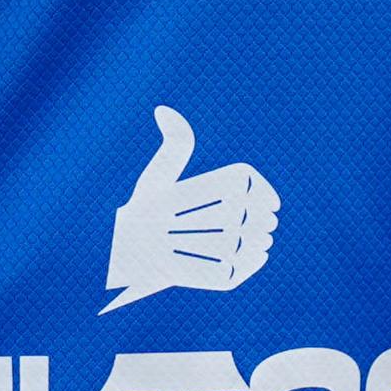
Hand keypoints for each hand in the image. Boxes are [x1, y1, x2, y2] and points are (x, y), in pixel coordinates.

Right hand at [102, 107, 278, 309]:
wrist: (119, 258)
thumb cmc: (145, 211)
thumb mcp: (155, 177)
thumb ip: (173, 146)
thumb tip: (165, 111)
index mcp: (165, 195)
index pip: (224, 187)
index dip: (257, 193)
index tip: (271, 203)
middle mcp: (162, 223)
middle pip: (232, 218)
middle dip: (260, 221)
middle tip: (270, 224)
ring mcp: (167, 252)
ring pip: (229, 248)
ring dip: (255, 244)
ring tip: (265, 240)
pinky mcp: (177, 279)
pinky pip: (220, 274)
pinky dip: (245, 267)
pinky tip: (257, 258)